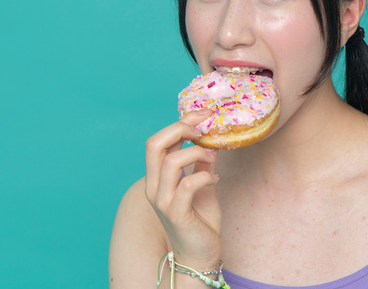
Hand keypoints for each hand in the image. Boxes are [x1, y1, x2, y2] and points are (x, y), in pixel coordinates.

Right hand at [144, 110, 221, 269]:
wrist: (199, 253)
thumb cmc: (200, 218)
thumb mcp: (203, 181)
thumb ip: (203, 161)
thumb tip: (212, 137)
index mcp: (156, 176)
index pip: (158, 140)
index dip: (179, 122)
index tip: (202, 114)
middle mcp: (153, 186)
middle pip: (154, 144)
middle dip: (180, 128)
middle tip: (203, 128)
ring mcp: (162, 200)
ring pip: (171, 162)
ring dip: (196, 153)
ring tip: (212, 157)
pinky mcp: (175, 213)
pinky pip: (188, 184)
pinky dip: (204, 176)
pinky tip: (214, 179)